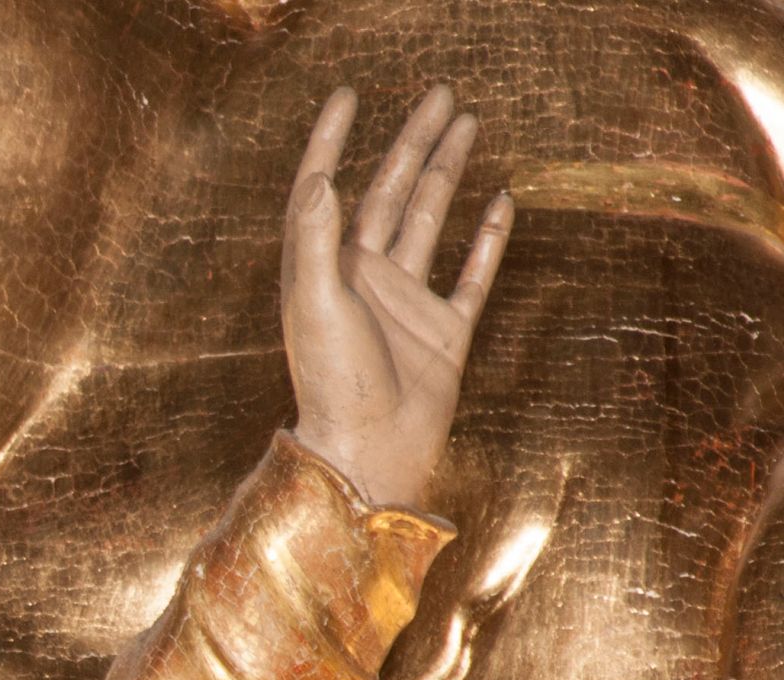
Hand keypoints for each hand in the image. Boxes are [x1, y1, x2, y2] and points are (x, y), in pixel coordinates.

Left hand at [283, 84, 515, 509]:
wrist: (370, 449)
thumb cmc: (332, 383)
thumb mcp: (313, 304)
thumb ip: (314, 240)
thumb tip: (320, 177)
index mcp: (324, 269)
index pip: (326, 189)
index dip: (332, 141)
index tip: (347, 95)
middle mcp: (364, 278)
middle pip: (390, 191)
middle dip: (413, 140)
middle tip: (441, 92)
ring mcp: (407, 302)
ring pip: (431, 219)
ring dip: (447, 171)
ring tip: (468, 122)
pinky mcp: (446, 330)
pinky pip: (473, 273)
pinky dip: (488, 238)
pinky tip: (502, 200)